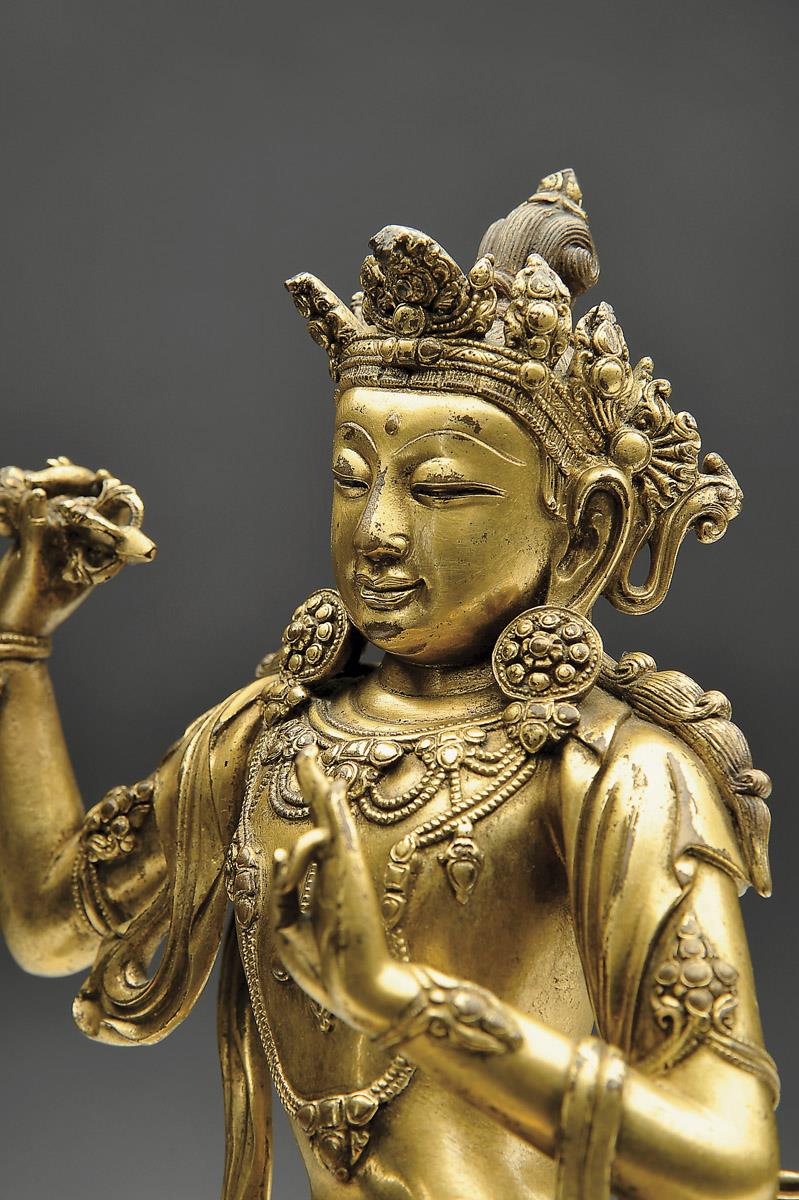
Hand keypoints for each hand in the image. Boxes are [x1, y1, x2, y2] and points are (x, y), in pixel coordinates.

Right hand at [0, 459, 155, 635]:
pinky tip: (27, 481)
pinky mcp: (36, 540)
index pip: (115, 523)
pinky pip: (37, 515)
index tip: (105, 476)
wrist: (7, 625)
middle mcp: (82, 547)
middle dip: (79, 485)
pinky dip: (33, 499)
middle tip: (65, 464)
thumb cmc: (32, 605)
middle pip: (87, 509)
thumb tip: (37, 493)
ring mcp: (60, 543)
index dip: (114, 497)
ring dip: (55, 488)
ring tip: (50, 465)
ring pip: (61, 509)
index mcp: (97, 557)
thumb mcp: (35, 567)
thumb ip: (37, 530)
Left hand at [270, 747, 417, 1035]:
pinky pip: (326, 833)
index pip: (317, 842)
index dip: (313, 814)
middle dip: (314, 783)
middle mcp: (338, 871)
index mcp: (326, 885)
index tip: (313, 792)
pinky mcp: (348, 870)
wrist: (361, 992)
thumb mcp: (289, 930)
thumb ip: (282, 891)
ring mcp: (345, 868)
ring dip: (314, 783)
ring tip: (306, 754)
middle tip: (307, 752)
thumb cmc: (329, 968)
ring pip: (328, 813)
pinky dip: (309, 835)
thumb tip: (280, 851)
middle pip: (325, 816)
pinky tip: (306, 819)